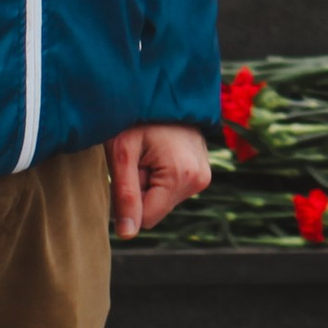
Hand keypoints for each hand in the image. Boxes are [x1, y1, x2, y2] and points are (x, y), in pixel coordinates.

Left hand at [107, 124, 212, 239]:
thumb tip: (128, 234)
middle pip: (155, 210)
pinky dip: (159, 179)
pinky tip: (158, 156)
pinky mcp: (202, 174)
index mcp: (183, 176)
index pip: (146, 219)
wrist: (162, 92)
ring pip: (162, 201)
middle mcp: (200, 180)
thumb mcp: (122, 155)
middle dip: (140, 191)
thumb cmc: (136, 119)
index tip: (130, 170)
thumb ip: (125, 195)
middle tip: (138, 160)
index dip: (128, 201)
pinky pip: (171, 191)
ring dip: (148, 184)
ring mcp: (204, 176)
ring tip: (148, 155)